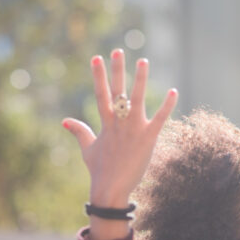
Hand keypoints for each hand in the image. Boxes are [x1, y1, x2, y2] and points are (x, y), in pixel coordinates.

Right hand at [62, 49, 177, 206]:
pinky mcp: (148, 139)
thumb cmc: (99, 171)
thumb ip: (79, 132)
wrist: (110, 190)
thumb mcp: (87, 149)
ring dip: (141, 79)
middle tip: (118, 50)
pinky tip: (174, 91)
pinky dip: (167, 106)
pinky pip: (160, 119)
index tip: (97, 57)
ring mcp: (134, 129)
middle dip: (117, 70)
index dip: (98, 76)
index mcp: (105, 123)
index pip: (101, 94)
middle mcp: (119, 123)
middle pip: (117, 91)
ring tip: (144, 61)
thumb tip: (65, 120)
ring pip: (138, 99)